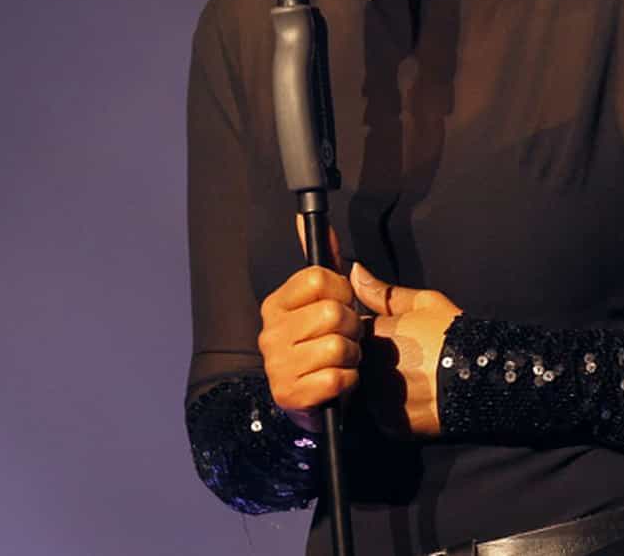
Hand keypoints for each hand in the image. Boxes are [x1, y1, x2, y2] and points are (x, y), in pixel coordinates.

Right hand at [256, 222, 359, 431]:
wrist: (322, 401)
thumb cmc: (327, 344)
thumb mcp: (329, 298)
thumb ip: (326, 261)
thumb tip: (311, 223)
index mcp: (277, 304)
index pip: (318, 278)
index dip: (342, 291)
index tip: (342, 303)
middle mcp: (270, 333)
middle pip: (332, 313)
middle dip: (352, 328)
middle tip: (345, 338)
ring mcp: (276, 365)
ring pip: (337, 347)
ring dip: (351, 357)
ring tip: (342, 361)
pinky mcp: (289, 395)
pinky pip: (336, 379)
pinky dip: (347, 382)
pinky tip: (337, 383)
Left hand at [351, 263, 462, 437]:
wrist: (480, 376)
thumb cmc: (453, 335)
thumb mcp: (422, 302)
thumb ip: (382, 291)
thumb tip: (355, 271)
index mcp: (373, 336)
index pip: (351, 333)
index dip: (369, 334)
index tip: (391, 336)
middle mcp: (369, 368)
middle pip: (356, 362)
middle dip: (373, 359)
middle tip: (406, 358)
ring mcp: (377, 398)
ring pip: (366, 389)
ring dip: (380, 384)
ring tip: (413, 377)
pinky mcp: (388, 423)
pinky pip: (381, 414)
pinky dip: (393, 408)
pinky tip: (416, 397)